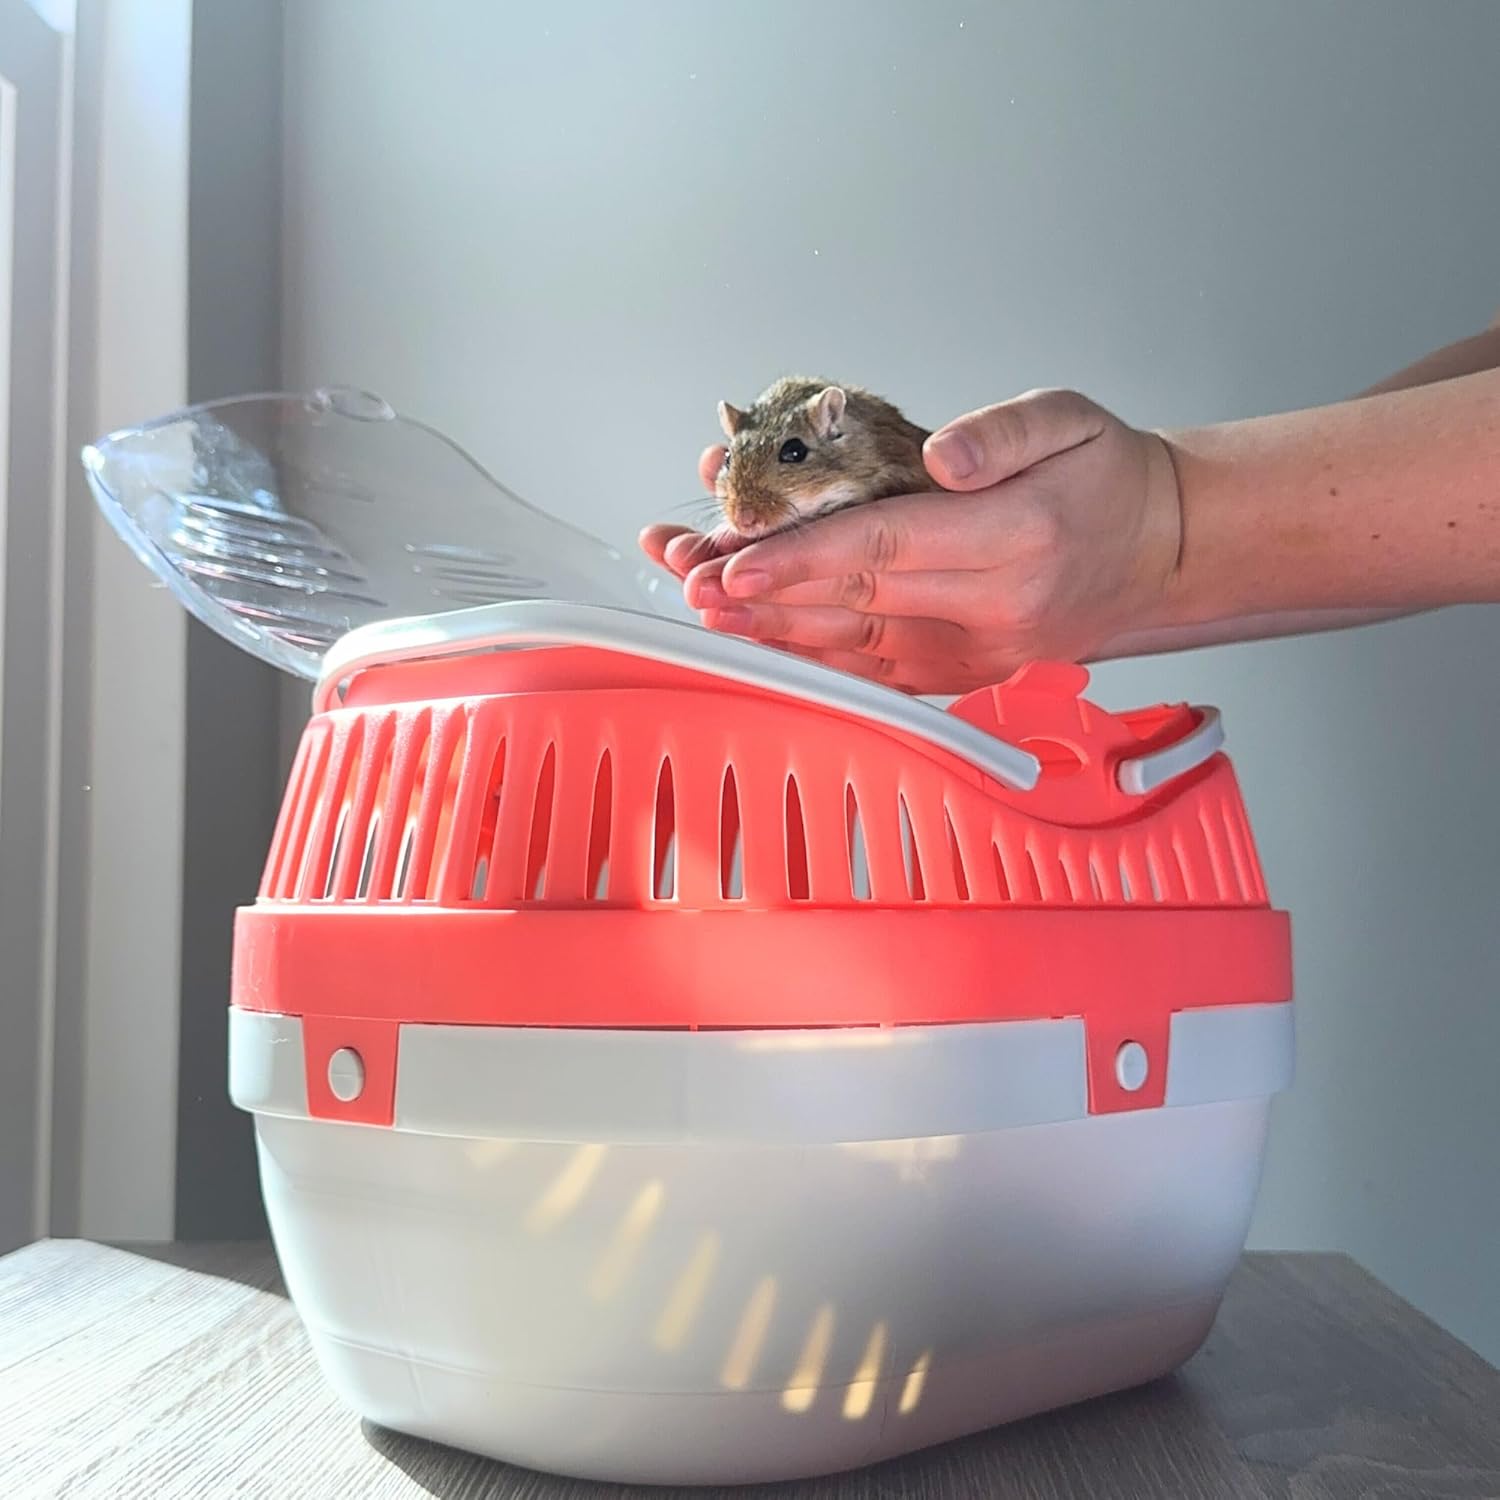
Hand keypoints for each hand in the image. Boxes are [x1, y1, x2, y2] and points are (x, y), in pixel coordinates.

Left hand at [639, 389, 1183, 693]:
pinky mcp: (969, 673)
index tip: (735, 559)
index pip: (886, 546)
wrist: (1162, 553)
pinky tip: (768, 646)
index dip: (802, 555)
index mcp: (1016, 538)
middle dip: (764, 594)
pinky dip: (821, 662)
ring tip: (709, 609)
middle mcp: (994, 608)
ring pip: (858, 647)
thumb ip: (1003, 432)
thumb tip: (939, 458)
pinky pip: (882, 675)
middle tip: (693, 580)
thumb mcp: (1073, 419)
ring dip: (777, 631)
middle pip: (855, 601)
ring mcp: (979, 652)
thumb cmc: (1109, 478)